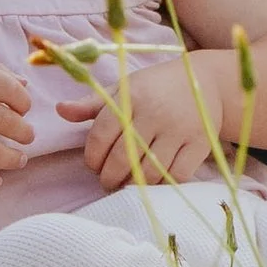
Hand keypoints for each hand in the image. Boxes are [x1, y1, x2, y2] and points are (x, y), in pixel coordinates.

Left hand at [57, 55, 227, 190]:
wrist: (206, 81)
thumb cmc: (156, 87)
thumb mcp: (123, 88)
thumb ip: (91, 104)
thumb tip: (60, 110)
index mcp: (132, 96)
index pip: (101, 136)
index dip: (92, 158)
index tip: (93, 165)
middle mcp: (155, 113)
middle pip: (123, 158)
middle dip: (109, 177)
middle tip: (107, 181)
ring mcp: (180, 130)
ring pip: (149, 172)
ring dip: (133, 185)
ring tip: (126, 184)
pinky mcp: (200, 144)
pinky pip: (176, 175)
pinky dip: (161, 184)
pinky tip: (152, 181)